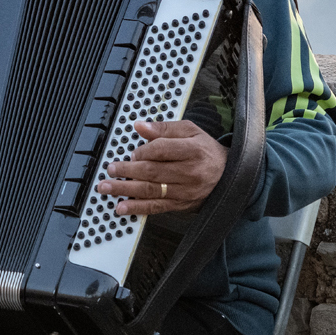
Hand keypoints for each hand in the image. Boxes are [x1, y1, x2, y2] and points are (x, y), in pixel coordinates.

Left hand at [98, 120, 227, 215]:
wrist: (228, 175)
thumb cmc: (206, 151)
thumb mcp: (191, 132)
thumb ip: (164, 128)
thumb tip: (140, 126)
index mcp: (193, 150)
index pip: (161, 150)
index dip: (143, 151)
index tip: (131, 153)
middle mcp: (189, 172)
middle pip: (153, 171)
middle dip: (127, 171)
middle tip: (111, 170)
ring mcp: (185, 191)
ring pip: (151, 190)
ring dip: (126, 190)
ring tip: (107, 188)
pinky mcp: (180, 205)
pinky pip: (156, 207)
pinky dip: (137, 208)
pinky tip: (122, 207)